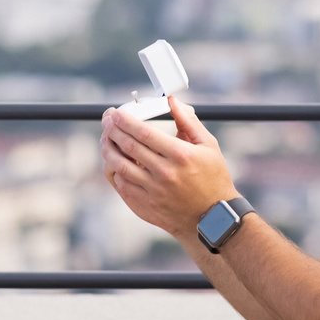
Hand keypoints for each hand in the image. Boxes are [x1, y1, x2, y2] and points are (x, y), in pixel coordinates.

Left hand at [101, 96, 238, 242]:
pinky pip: (122, 184)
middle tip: (107, 120)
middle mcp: (165, 173)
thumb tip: (171, 101)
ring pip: (119, 166)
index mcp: (180, 155)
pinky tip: (114, 161)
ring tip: (106, 139)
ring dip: (108, 149)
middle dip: (112, 129)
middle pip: (128, 146)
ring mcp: (153, 191)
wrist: (213, 218)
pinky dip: (114, 170)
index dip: (125, 120)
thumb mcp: (208, 146)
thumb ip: (188, 121)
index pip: (143, 132)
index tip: (116, 113)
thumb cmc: (212, 178)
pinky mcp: (145, 205)